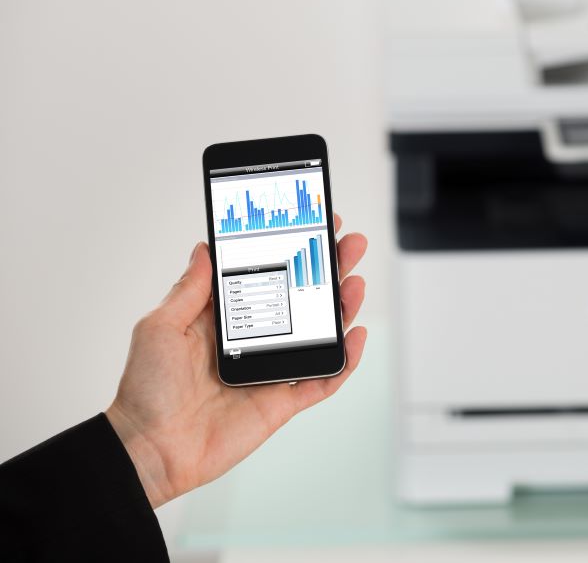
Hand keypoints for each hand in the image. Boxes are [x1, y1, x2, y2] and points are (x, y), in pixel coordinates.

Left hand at [105, 215, 366, 507]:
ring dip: (342, 308)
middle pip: (303, 300)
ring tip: (355, 282)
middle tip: (348, 244)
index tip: (311, 227)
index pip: (268, 277)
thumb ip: (189, 289)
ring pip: (319, 335)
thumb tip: (205, 249)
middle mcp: (253, 342)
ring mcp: (270, 371)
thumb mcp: (160, 326)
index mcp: (224, 320)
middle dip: (329, 271)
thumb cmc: (145, 390)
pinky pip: (323, 380)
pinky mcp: (282, 403)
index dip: (292, 252)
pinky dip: (344, 361)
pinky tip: (356, 337)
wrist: (149, 448)